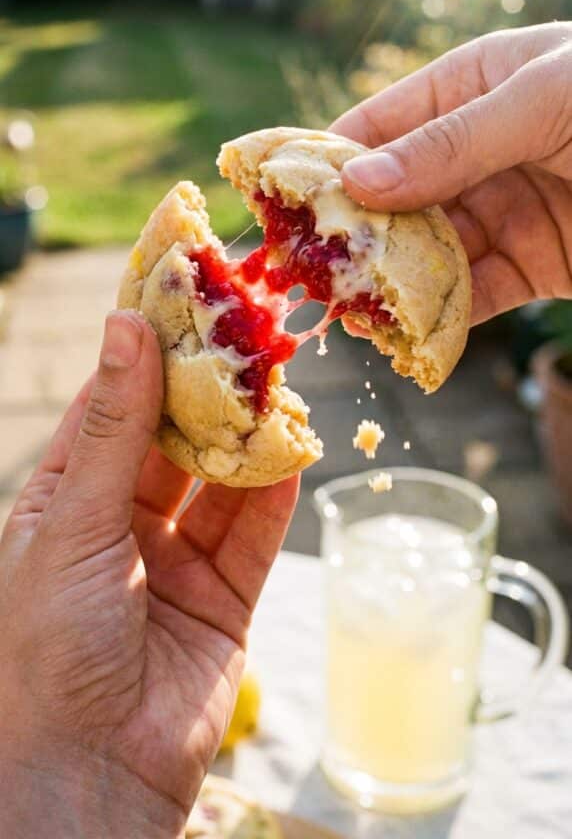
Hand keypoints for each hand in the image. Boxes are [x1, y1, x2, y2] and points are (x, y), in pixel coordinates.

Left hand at [0, 310, 298, 837]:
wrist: (85, 779)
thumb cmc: (46, 650)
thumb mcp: (73, 524)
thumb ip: (114, 428)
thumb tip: (127, 327)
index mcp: (66, 500)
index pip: (114, 407)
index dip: (148, 352)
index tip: (185, 298)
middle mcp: (120, 523)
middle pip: (175, 437)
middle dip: (211, 388)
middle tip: (250, 331)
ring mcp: (175, 561)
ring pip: (222, 480)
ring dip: (250, 435)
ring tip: (282, 382)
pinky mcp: (223, 599)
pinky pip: (256, 534)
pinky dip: (277, 492)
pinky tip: (296, 451)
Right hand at [333, 23, 571, 323]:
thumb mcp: (542, 101)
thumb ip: (452, 142)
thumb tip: (358, 182)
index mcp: (472, 86)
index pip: (381, 125)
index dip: (330, 162)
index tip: (282, 200)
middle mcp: (478, 150)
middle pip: (396, 196)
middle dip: (355, 234)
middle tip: (310, 270)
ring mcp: (505, 209)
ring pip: (430, 252)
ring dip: (392, 283)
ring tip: (348, 310)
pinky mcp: (535, 264)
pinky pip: (477, 294)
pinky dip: (443, 317)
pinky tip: (407, 332)